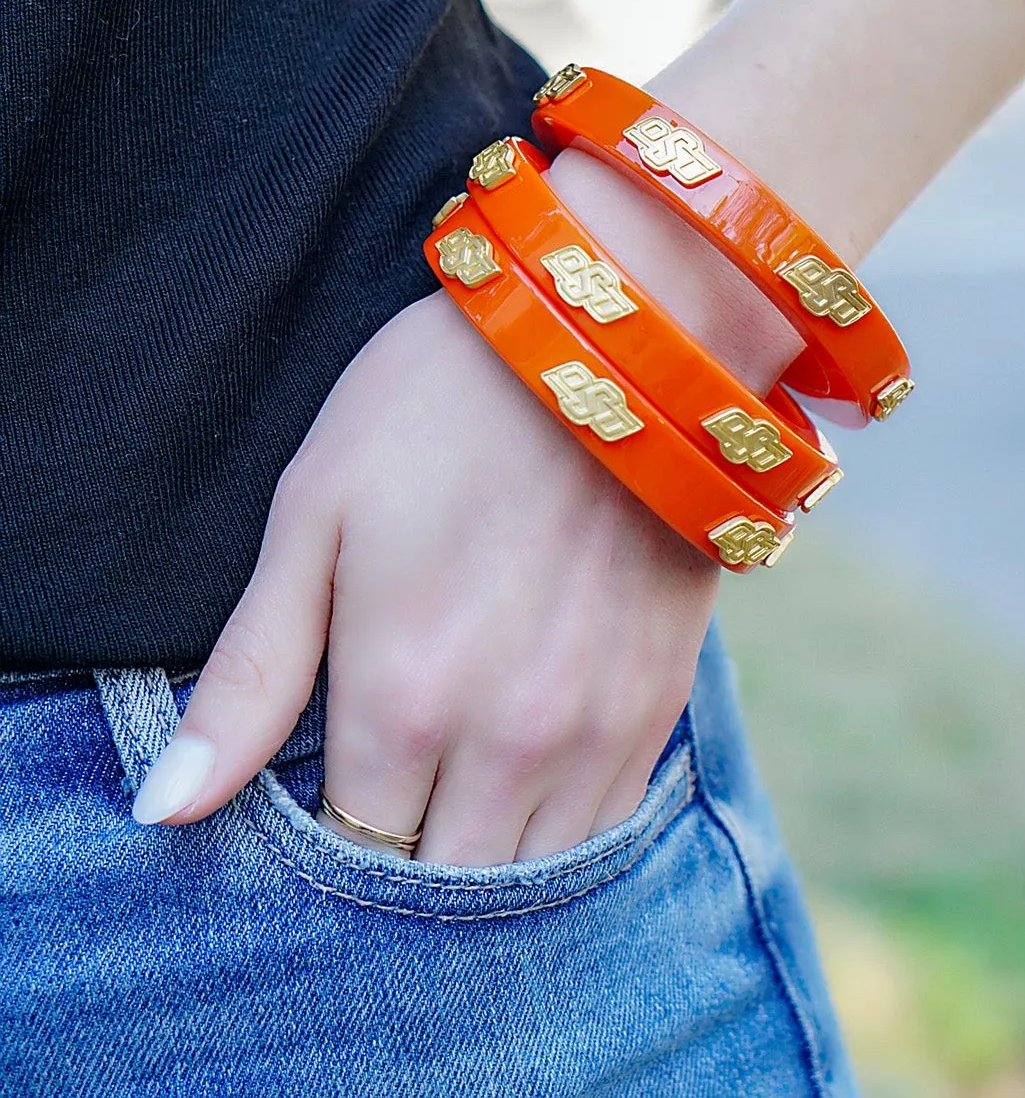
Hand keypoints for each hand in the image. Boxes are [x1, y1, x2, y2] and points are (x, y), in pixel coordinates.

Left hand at [132, 282, 720, 862]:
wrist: (611, 338)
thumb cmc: (437, 408)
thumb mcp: (315, 514)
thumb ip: (250, 676)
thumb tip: (164, 809)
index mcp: (400, 700)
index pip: (351, 854)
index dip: (327, 839)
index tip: (325, 791)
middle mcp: (506, 742)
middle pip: (443, 884)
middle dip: (407, 858)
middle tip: (390, 791)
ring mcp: (595, 728)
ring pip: (532, 872)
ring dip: (486, 853)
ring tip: (458, 786)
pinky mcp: (661, 701)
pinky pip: (608, 825)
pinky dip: (560, 822)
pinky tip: (530, 765)